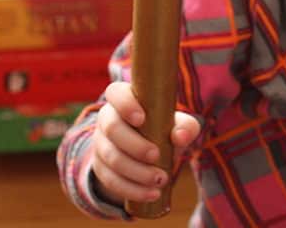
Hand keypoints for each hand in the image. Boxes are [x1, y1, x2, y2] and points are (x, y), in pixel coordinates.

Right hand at [91, 81, 200, 206]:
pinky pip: (110, 180)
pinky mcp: (100, 168)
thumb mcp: (176, 124)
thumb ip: (185, 126)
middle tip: (157, 155)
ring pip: (111, 157)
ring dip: (136, 172)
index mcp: (123, 99)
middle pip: (112, 129)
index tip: (141, 118)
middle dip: (135, 145)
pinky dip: (131, 189)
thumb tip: (181, 136)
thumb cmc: (162, 128)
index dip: (125, 105)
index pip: (116, 93)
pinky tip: (151, 193)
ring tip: (160, 180)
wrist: (147, 153)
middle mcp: (107, 118)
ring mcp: (101, 143)